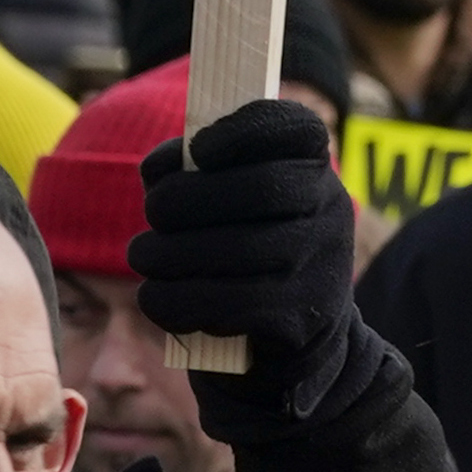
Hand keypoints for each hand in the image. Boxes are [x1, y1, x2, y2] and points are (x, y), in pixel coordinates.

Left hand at [127, 97, 378, 435]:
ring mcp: (321, 267)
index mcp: (314, 168)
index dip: (242, 130)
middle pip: (261, 188)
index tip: (197, 148)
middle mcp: (330, 212)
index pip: (296, 128)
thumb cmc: (249, 253)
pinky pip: (230, 305)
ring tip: (142, 255)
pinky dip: (178, 301)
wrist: (298, 343)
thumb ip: (200, 173)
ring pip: (239, 250)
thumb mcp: (240, 204)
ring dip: (170, 253)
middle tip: (152, 211)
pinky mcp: (300, 319)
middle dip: (188, 197)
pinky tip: (157, 299)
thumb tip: (159, 170)